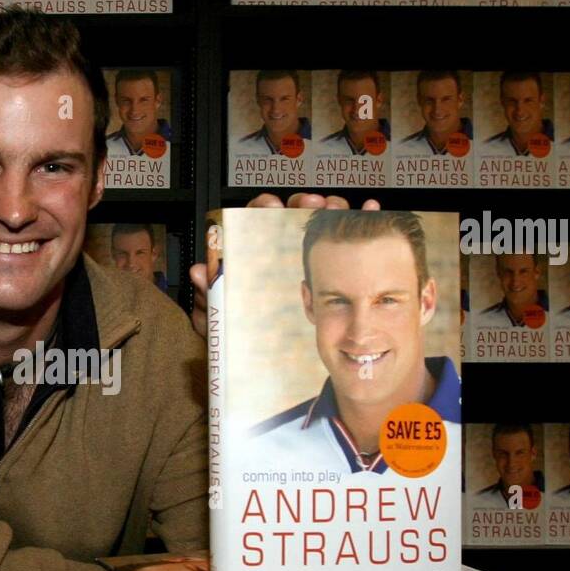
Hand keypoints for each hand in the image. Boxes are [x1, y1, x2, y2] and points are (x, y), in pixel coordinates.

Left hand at [190, 193, 380, 337]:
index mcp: (247, 256)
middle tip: (313, 204)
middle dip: (303, 203)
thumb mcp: (215, 321)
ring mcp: (301, 257)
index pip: (253, 220)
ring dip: (333, 210)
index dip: (262, 206)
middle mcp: (276, 251)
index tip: (270, 204)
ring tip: (341, 209)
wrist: (259, 367)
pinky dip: (361, 224)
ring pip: (319, 223)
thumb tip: (198, 272)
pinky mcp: (329, 268)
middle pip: (290, 215)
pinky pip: (344, 243)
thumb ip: (206, 297)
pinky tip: (371, 213)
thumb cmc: (234, 338)